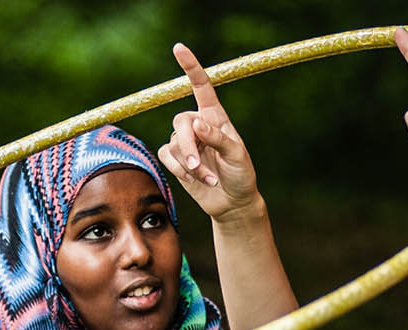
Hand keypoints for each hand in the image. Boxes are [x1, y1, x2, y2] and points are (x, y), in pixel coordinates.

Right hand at [157, 43, 263, 222]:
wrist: (233, 202)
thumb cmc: (241, 175)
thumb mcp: (238, 156)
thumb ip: (218, 138)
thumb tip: (197, 124)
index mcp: (216, 117)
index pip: (201, 87)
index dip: (191, 67)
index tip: (178, 48)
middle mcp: (198, 125)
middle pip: (180, 121)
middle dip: (187, 145)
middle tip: (198, 166)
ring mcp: (186, 142)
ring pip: (173, 142)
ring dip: (190, 164)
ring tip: (209, 178)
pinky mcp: (176, 159)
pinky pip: (166, 156)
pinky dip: (180, 170)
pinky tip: (197, 179)